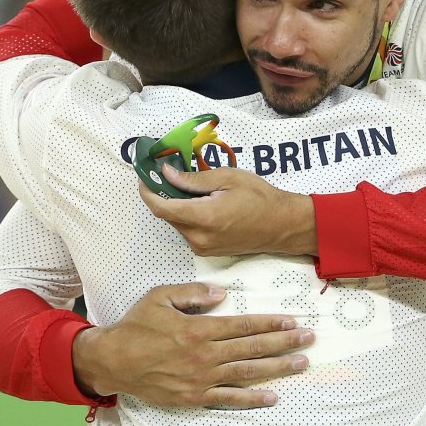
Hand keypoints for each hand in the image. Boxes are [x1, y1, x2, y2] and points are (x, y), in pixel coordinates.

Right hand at [73, 282, 313, 407]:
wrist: (113, 360)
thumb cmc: (136, 326)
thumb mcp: (161, 297)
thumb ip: (193, 293)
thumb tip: (222, 293)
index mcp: (198, 329)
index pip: (243, 325)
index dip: (270, 322)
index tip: (291, 320)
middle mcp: (204, 355)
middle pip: (252, 348)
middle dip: (283, 342)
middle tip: (308, 339)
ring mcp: (201, 378)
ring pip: (247, 373)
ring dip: (276, 368)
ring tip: (300, 364)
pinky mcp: (194, 397)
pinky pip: (228, 399)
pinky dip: (251, 398)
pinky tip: (272, 396)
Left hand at [139, 165, 317, 256]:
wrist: (281, 225)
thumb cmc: (259, 197)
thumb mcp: (226, 178)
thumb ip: (193, 179)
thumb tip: (166, 173)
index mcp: (203, 218)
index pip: (161, 207)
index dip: (148, 191)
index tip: (144, 176)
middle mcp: (198, 238)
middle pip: (167, 215)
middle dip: (163, 194)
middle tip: (166, 173)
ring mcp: (202, 248)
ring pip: (177, 223)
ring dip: (176, 205)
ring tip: (189, 186)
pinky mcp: (207, 251)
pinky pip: (188, 231)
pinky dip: (187, 215)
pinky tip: (200, 202)